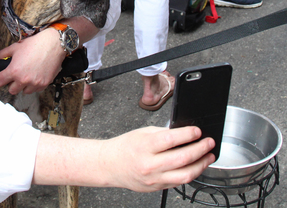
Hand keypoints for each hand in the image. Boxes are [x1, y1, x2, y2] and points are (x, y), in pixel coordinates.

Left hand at [0, 28, 64, 94]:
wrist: (53, 45)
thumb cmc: (34, 45)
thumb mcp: (15, 47)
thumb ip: (4, 53)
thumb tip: (0, 57)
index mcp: (14, 70)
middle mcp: (23, 79)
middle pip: (12, 90)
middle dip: (12, 84)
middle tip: (15, 76)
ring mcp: (34, 83)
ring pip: (24, 91)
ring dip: (23, 86)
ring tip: (27, 75)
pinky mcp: (44, 84)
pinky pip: (35, 89)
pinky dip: (34, 85)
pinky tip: (35, 75)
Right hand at [99, 126, 215, 191]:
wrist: (110, 165)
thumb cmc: (125, 147)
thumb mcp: (142, 133)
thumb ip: (163, 134)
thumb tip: (184, 135)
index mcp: (144, 146)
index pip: (171, 139)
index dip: (188, 134)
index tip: (197, 131)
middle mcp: (150, 164)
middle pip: (183, 158)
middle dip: (201, 149)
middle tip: (209, 143)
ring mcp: (154, 178)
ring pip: (186, 174)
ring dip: (201, 165)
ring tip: (208, 156)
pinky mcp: (157, 187)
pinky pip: (179, 182)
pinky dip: (190, 173)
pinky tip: (195, 166)